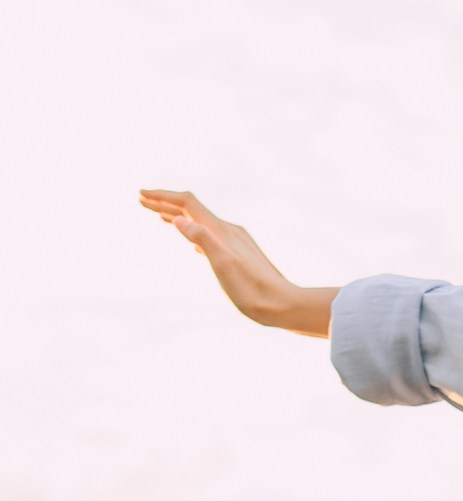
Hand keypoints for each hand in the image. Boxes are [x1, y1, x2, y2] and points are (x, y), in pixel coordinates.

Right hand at [138, 189, 336, 335]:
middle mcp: (229, 231)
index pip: (187, 203)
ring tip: (159, 216)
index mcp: (222, 231)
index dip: (163, 197)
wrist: (284, 305)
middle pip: (192, 209)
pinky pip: (209, 236)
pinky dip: (193, 232)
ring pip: (200, 222)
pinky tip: (191, 240)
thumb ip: (202, 239)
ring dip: (178, 216)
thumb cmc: (253, 291)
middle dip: (166, 203)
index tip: (141, 195)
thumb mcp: (223, 266)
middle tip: (142, 200)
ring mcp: (235, 242)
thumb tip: (179, 219)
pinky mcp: (239, 255)